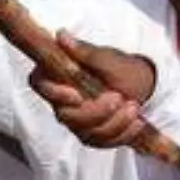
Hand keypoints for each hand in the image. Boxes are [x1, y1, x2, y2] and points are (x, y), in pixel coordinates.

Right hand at [28, 34, 157, 148]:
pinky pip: (102, 142)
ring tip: (133, 106)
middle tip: (118, 97)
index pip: (39, 84)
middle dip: (95, 112)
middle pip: (65, 116)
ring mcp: (76, 120)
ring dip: (113, 123)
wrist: (140, 83)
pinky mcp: (92, 135)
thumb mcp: (107, 58)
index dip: (53, 93)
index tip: (77, 94)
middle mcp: (62, 101)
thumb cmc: (119, 67)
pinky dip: (122, 134)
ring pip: (86, 133)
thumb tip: (62, 36)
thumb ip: (85, 52)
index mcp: (58, 76)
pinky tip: (137, 122)